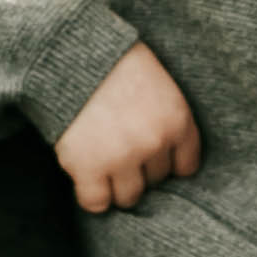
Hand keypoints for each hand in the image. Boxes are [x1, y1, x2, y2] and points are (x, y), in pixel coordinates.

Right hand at [54, 41, 201, 214]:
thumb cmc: (113, 64)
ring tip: (102, 163)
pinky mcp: (88, 167)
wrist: (70, 53)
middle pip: (156, 181)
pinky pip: (96, 203)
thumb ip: (166, 120)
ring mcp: (121, 157)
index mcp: (178, 120)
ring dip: (116, 184)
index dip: (166, 163)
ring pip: (129, 196)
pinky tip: (86, 177)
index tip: (151, 157)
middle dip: (139, 169)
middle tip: (119, 149)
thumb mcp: (157, 85)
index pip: (185, 167)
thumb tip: (167, 161)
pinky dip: (91, 195)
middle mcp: (154, 142)